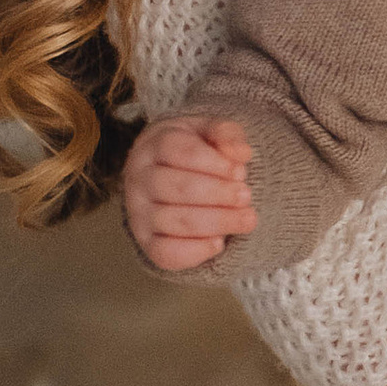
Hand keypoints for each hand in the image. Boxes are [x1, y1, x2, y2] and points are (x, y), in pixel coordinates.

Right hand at [124, 116, 256, 272]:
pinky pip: (165, 253)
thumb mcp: (211, 133)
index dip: (213, 162)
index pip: (178, 150)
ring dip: (217, 221)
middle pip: (176, 187)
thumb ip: (227, 134)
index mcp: (154, 145)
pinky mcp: (146, 242)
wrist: (172, 178)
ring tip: (248, 218)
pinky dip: (194, 251)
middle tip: (247, 196)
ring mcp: (139, 212)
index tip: (241, 171)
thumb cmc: (196, 152)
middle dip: (218, 193)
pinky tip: (219, 243)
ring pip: (174, 221)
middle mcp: (139, 179)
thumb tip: (240, 153)